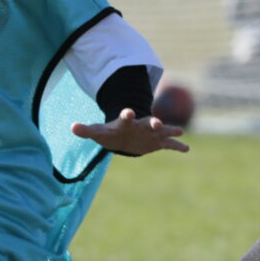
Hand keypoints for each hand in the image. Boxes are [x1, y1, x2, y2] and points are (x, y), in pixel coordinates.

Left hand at [71, 108, 189, 156]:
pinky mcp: (157, 142)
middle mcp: (141, 125)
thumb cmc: (110, 133)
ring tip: (179, 131)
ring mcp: (151, 133)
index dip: (127, 114)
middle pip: (148, 122)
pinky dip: (178, 146)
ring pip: (162, 130)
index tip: (129, 112)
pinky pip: (170, 144)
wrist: (124, 136)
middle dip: (153, 122)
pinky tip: (187, 149)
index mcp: (126, 123)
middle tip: (157, 122)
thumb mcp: (98, 132)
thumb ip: (87, 130)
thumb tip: (72, 127)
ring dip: (169, 130)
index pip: (126, 117)